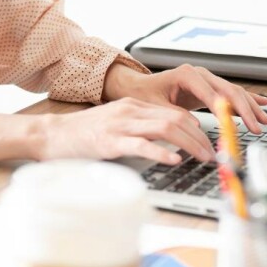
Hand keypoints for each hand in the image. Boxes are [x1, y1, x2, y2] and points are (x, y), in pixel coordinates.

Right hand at [39, 97, 215, 165]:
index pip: (175, 112)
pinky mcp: (110, 141)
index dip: (198, 128)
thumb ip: (140, 127)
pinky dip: (161, 152)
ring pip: (165, 128)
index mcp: (133, 106)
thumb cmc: (83, 133)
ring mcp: (120, 125)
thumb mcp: (116, 123)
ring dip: (190, 144)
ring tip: (203, 157)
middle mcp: (129, 111)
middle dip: (201, 137)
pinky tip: (174, 160)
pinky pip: (141, 145)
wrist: (52, 134)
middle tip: (214, 154)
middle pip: (176, 118)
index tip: (211, 142)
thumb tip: (171, 141)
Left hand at [104, 62, 266, 134]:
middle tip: (256, 127)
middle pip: (228, 91)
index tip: (235, 124)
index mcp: (186, 74)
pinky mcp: (209, 87)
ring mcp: (206, 79)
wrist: (139, 86)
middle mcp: (199, 73)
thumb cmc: (145, 94)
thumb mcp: (156, 106)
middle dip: (245, 110)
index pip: (211, 93)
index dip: (225, 109)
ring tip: (264, 121)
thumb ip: (174, 114)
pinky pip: (232, 93)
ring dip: (250, 106)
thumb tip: (194, 125)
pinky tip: (263, 103)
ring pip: (234, 92)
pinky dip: (248, 98)